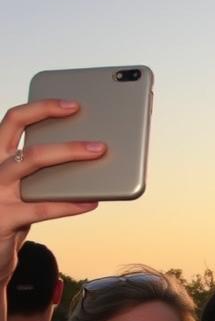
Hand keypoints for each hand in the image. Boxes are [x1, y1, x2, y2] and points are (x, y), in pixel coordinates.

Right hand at [0, 101, 101, 278]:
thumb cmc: (16, 211)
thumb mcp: (26, 186)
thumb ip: (46, 170)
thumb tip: (90, 154)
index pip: (14, 119)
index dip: (42, 107)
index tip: (73, 103)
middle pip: (17, 129)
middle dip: (53, 119)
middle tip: (87, 118)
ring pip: (31, 160)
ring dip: (68, 153)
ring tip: (98, 151)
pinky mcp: (4, 217)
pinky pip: (42, 207)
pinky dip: (70, 203)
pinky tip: (91, 201)